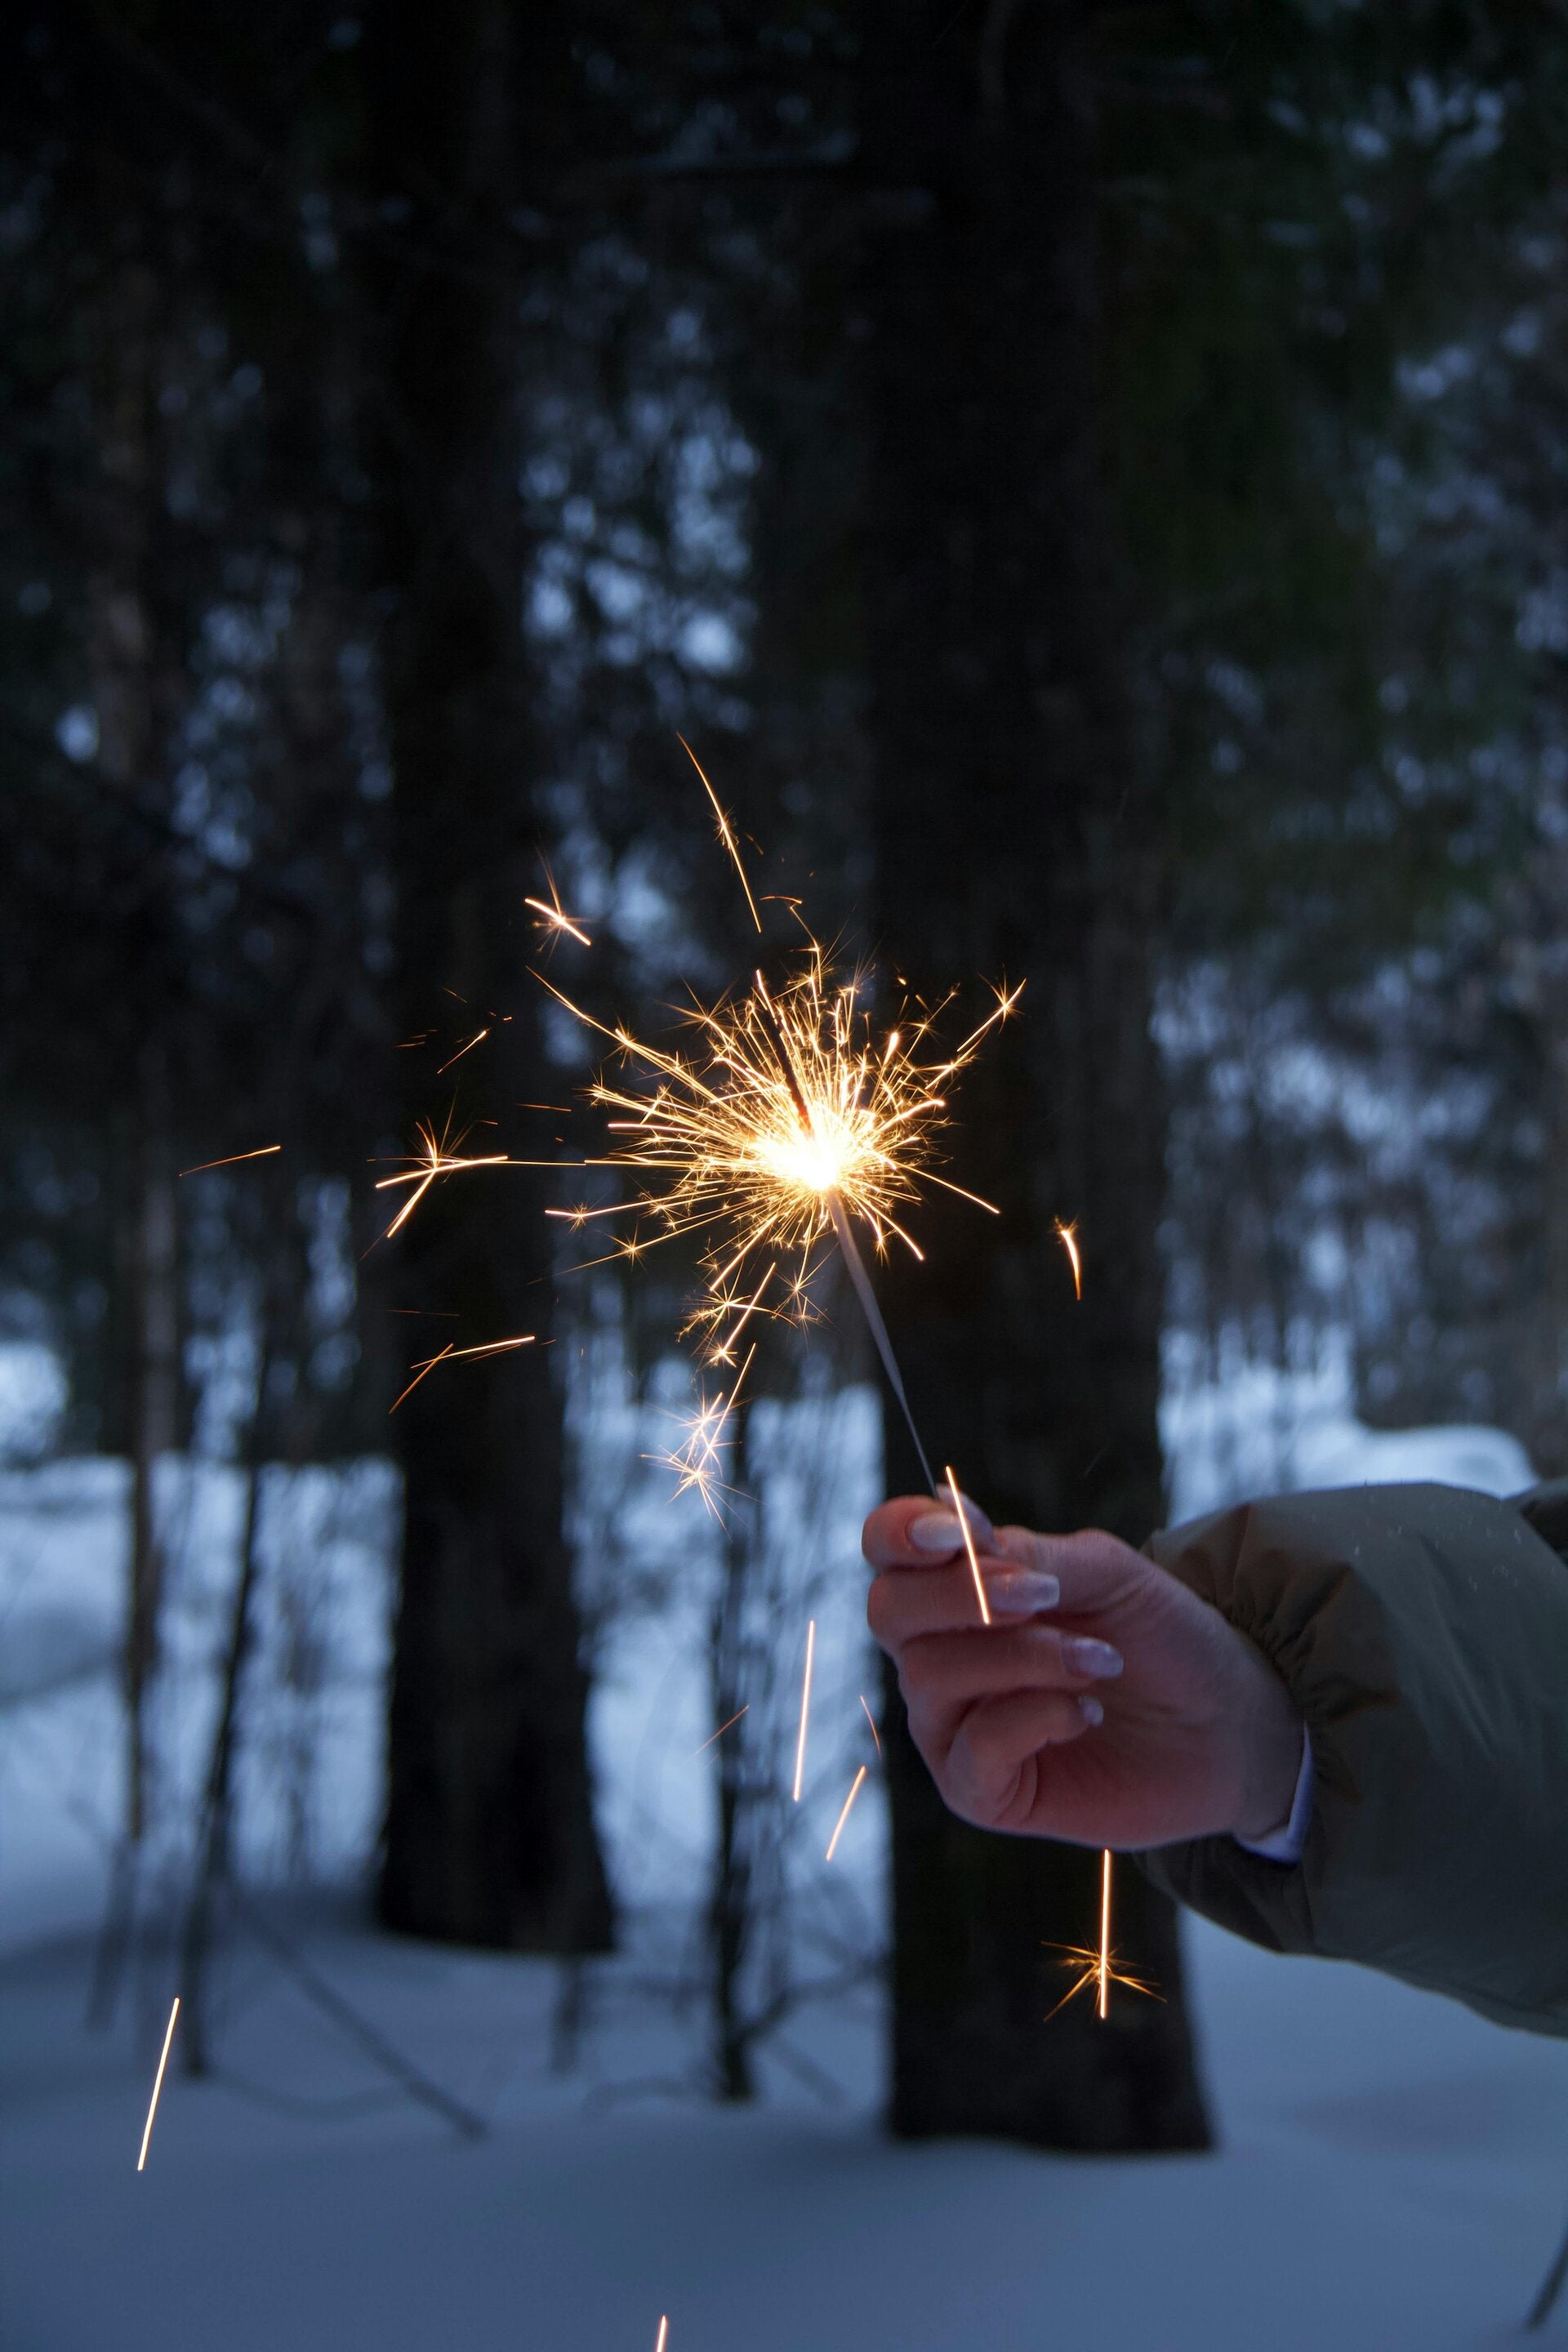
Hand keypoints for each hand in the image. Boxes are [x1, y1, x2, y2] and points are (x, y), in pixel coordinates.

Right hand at [864, 1494, 1303, 1850]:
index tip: (956, 1532)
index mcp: (956, 1587)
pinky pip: (974, 1747)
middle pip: (888, 1610)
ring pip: (933, 1674)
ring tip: (1101, 1662)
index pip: (886, 1549)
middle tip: (1048, 1597)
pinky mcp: (980, 1791)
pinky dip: (1036, 1716)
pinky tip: (1086, 1713)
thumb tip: (957, 1522)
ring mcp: (951, 1725)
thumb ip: (1032, 1555)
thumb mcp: (1108, 1574)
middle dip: (964, 1596)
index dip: (899, 1532)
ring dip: (1027, 1657)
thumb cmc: (1159, 1637)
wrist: (1224, 1723)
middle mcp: (936, 1654)